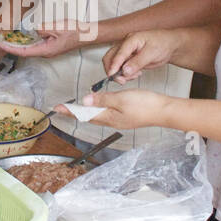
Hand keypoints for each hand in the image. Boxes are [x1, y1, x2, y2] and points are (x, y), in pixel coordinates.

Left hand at [0, 20, 84, 58]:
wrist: (87, 34)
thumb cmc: (74, 31)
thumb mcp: (57, 27)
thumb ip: (42, 28)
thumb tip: (31, 29)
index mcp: (45, 50)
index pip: (22, 51)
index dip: (10, 47)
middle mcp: (44, 52)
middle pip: (23, 51)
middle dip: (10, 45)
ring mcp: (46, 50)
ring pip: (27, 48)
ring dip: (16, 43)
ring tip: (4, 37)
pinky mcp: (48, 45)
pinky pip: (33, 44)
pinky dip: (24, 40)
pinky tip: (19, 35)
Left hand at [57, 88, 171, 130]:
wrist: (163, 111)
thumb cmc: (145, 105)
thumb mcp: (121, 99)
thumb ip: (103, 100)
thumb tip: (85, 100)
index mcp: (109, 117)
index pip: (84, 114)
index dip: (70, 110)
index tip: (57, 108)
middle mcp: (112, 121)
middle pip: (88, 117)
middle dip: (75, 112)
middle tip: (62, 108)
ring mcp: (119, 120)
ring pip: (96, 116)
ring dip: (85, 112)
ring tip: (75, 108)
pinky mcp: (125, 118)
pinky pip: (105, 115)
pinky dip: (96, 110)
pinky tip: (97, 106)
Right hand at [102, 29, 181, 82]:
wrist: (169, 45)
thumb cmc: (163, 44)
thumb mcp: (152, 53)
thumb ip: (138, 62)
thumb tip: (125, 71)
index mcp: (131, 39)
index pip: (118, 53)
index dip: (114, 65)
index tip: (112, 75)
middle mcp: (126, 45)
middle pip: (110, 57)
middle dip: (113, 70)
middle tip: (122, 80)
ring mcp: (126, 52)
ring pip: (114, 64)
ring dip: (120, 73)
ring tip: (134, 76)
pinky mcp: (129, 59)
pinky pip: (121, 68)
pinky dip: (125, 74)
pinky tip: (136, 74)